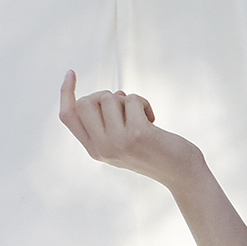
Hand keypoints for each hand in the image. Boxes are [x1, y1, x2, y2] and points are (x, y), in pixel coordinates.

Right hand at [58, 70, 203, 188]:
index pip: (68, 116)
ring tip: (141, 117)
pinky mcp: (136, 134)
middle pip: (85, 102)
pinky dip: (143, 103)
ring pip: (109, 97)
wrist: (180, 173)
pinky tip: (152, 120)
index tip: (71, 72)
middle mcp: (102, 148)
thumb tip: (113, 93)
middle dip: (105, 95)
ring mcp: (118, 142)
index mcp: (94, 150)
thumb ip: (110, 123)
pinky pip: (131, 99)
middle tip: (124, 107)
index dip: (65, 92)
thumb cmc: (154, 152)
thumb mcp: (124, 140)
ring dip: (128, 100)